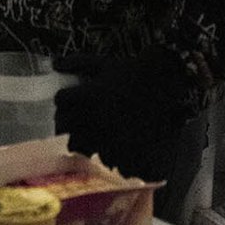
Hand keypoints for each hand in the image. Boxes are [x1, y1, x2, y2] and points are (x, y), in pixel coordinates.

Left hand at [54, 48, 193, 181]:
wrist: (169, 85)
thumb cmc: (134, 73)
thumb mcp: (105, 64)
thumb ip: (77, 62)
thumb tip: (55, 63)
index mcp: (89, 95)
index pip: (61, 101)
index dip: (64, 100)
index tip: (69, 102)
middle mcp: (98, 119)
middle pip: (67, 129)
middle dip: (68, 125)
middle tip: (80, 123)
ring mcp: (114, 139)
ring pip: (86, 149)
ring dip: (88, 143)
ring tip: (101, 135)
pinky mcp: (130, 154)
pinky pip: (110, 162)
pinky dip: (111, 157)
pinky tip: (118, 146)